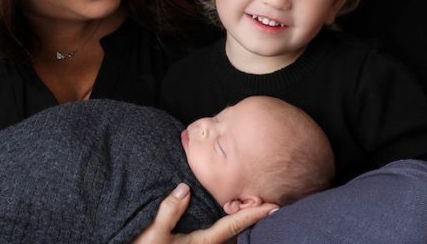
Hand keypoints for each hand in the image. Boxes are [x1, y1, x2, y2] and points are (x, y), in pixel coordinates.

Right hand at [133, 183, 278, 243]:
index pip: (234, 224)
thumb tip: (184, 188)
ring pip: (225, 233)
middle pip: (234, 229)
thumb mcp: (153, 234)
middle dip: (248, 215)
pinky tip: (219, 212)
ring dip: (235, 220)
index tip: (273, 205)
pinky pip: (215, 233)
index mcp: (203, 242)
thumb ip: (169, 210)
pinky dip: (224, 223)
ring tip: (245, 203)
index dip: (254, 214)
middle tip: (263, 199)